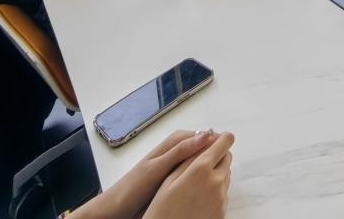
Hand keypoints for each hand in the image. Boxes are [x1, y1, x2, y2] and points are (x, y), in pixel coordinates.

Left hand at [72, 130, 220, 218]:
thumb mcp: (158, 167)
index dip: (215, 140)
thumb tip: (207, 134)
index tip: (228, 146)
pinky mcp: (172, 180)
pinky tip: (205, 184)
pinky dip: (199, 176)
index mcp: (172, 143)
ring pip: (198, 161)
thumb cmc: (133, 187)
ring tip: (217, 173)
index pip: (201, 135)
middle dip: (213, 153)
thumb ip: (181, 151)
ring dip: (207, 165)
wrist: (115, 209)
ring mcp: (174, 166)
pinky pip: (192, 174)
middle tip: (225, 162)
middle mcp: (174, 152)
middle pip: (201, 147)